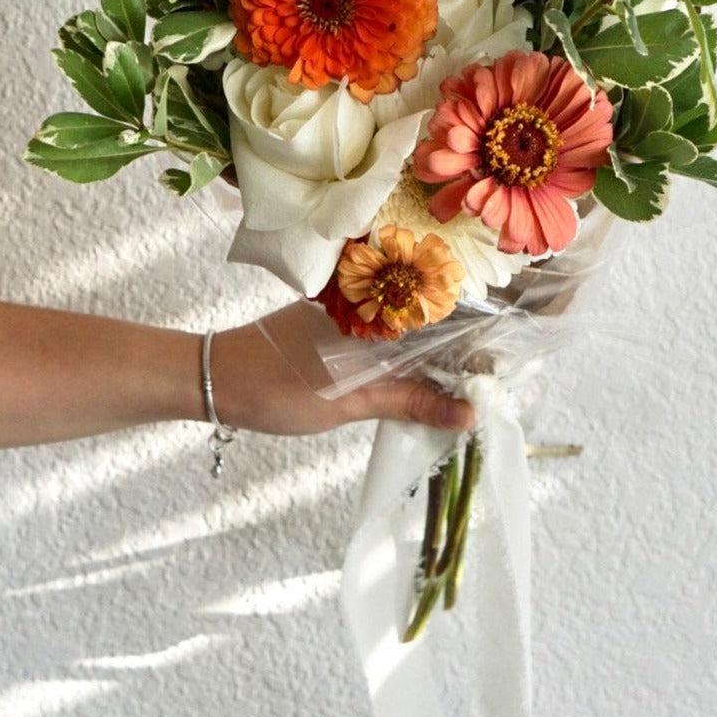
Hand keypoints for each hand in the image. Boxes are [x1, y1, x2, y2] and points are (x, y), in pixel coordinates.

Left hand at [209, 301, 474, 436]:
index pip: (442, 315)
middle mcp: (368, 302)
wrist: (217, 379)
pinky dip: (408, 362)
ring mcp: (355, 316)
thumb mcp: (349, 400)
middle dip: (460, 356)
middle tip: (487, 391)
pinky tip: (422, 386)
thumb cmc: (278, 387)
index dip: (476, 343)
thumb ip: (410, 401)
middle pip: (431, 324)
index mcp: (374, 308)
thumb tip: (468, 413)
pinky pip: (388, 341)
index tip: (500, 374)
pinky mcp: (342, 331)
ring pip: (411, 334)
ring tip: (464, 393)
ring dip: (436, 362)